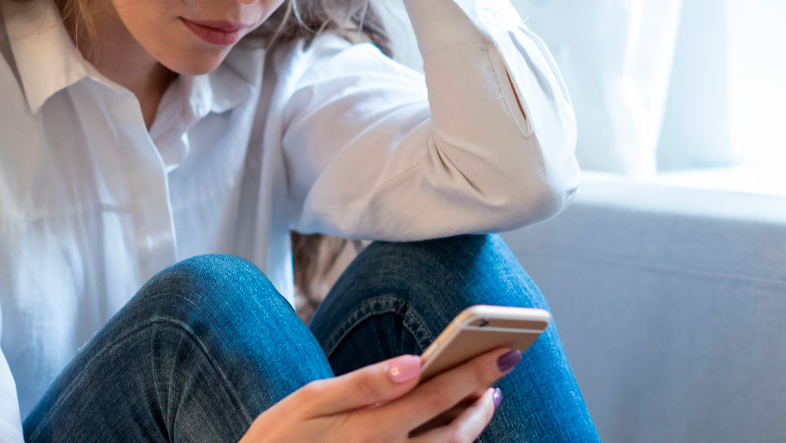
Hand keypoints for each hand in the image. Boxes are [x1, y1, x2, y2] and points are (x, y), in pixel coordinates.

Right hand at [238, 346, 514, 441]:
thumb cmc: (279, 439)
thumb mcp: (309, 401)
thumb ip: (364, 383)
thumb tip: (412, 365)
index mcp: (370, 429)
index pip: (437, 396)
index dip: (475, 373)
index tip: (506, 352)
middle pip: (455, 433)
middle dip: (482, 401)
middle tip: (500, 372)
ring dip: (471, 427)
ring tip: (481, 401)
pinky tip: (448, 431)